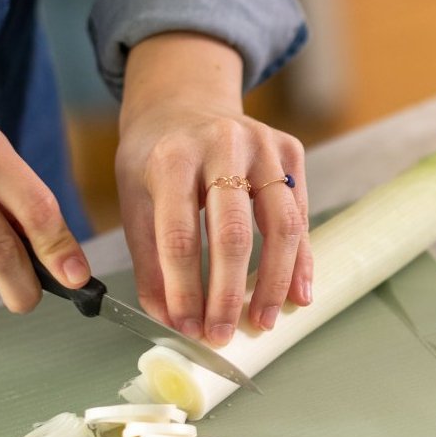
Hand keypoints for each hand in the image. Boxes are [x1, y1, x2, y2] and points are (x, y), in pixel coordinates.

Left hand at [116, 33, 312, 345]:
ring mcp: (262, 145)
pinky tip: (296, 293)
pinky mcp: (290, 151)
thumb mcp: (135, 201)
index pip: (179, 236)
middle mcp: (221, 145)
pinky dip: (300, 259)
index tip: (187, 326)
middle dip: (229, 293)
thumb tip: (172, 320)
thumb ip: (151, 263)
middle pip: (232, 233)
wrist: (185, 102)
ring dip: (274, 281)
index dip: (184, 289)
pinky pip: (300, 214)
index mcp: (172, 158)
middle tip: (224, 334)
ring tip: (264, 321)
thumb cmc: (156, 159)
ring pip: (281, 225)